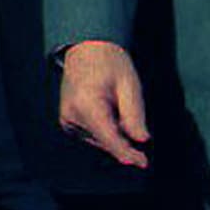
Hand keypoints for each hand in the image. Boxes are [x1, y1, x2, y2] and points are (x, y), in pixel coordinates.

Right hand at [59, 41, 149, 168]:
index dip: (127, 153)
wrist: (87, 47)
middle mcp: (71, 116)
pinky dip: (105, 129)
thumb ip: (135, 114)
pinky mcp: (67, 121)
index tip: (143, 162)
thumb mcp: (129, 83)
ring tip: (116, 102)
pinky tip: (108, 108)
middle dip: (123, 138)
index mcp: (86, 105)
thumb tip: (141, 140)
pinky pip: (91, 133)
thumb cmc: (109, 61)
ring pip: (99, 139)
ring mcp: (66, 120)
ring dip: (114, 132)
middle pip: (105, 141)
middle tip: (132, 114)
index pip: (109, 139)